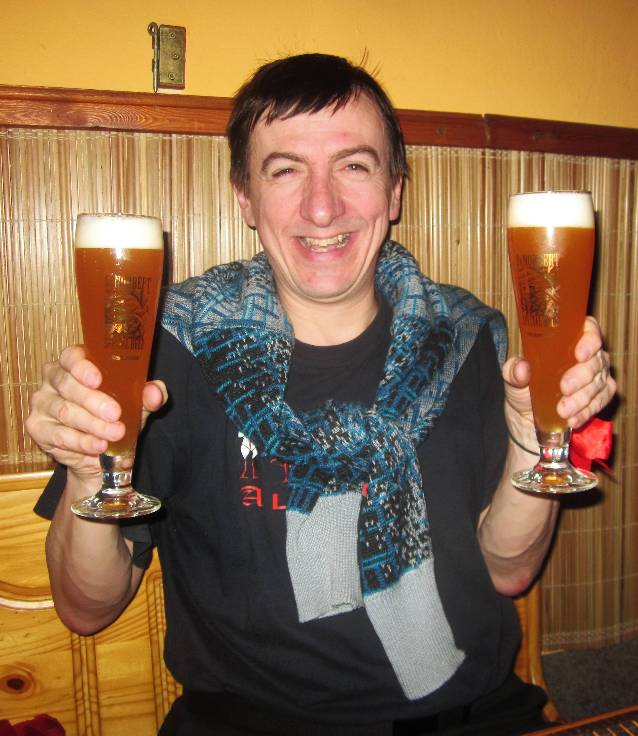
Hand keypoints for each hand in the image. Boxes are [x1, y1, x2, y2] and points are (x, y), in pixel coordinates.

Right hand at [26, 346, 166, 478]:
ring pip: (64, 411)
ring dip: (92, 424)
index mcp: (75, 363)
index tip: (98, 379)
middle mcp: (53, 378)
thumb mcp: (136, 404)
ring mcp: (42, 402)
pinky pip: (58, 434)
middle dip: (93, 401)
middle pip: (67, 384)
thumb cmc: (115, 414)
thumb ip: (148, 395)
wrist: (100, 451)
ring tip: (114, 434)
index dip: (82, 366)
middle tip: (115, 414)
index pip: (71, 356)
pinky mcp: (37, 427)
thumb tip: (156, 392)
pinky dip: (81, 442)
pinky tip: (98, 446)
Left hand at [502, 316, 615, 428]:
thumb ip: (514, 370)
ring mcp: (597, 376)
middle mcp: (588, 355)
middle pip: (596, 360)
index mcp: (568, 340)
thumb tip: (521, 368)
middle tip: (565, 388)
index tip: (579, 354)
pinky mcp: (599, 396)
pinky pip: (601, 402)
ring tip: (563, 410)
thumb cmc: (525, 385)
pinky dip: (587, 412)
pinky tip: (573, 419)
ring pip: (600, 383)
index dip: (589, 340)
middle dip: (581, 376)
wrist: (527, 415)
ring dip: (582, 398)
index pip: (589, 329)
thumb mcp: (513, 376)